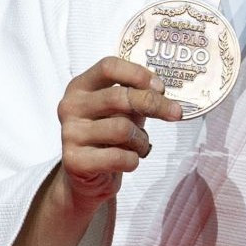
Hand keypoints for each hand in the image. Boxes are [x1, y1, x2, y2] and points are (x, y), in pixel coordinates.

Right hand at [54, 56, 182, 216]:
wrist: (86, 178)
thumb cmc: (108, 136)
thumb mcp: (121, 110)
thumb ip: (136, 96)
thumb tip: (161, 92)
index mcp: (80, 86)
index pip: (108, 67)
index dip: (138, 74)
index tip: (160, 88)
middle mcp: (70, 106)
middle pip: (119, 96)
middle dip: (154, 104)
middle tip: (176, 113)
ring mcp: (70, 133)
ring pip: (122, 128)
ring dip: (141, 140)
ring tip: (140, 146)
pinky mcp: (74, 161)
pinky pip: (119, 157)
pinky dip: (133, 160)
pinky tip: (128, 161)